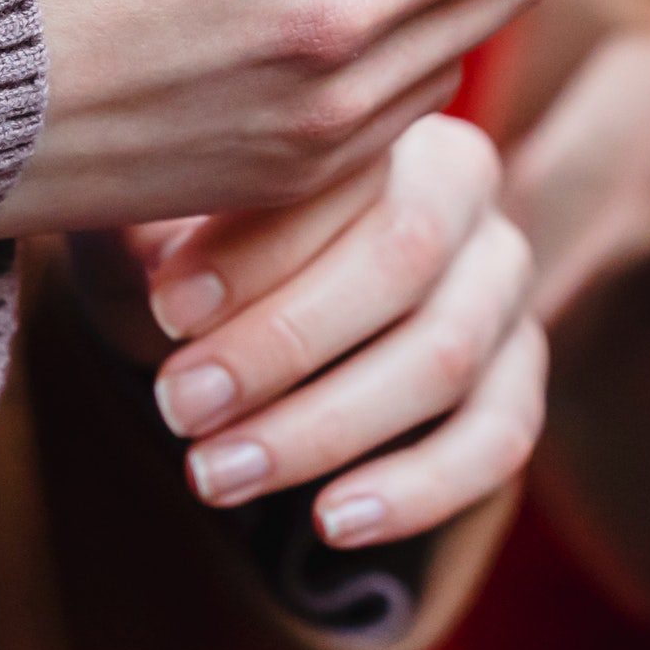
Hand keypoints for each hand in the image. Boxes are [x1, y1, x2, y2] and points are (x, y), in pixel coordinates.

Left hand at [139, 114, 541, 546]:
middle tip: (179, 405)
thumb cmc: (193, 247)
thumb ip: (150, 218)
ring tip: (216, 474)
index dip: (261, 246)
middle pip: (406, 260)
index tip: (167, 309)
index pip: (350, 174)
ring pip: (446, 358)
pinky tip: (330, 522)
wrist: (246, 307)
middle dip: (283, 343)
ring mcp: (505, 291)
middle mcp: (471, 197)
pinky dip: (418, 489)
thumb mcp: (158, 218)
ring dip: (325, 427)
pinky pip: (498, 440)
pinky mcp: (517, 380)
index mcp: (391, 127)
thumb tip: (131, 248)